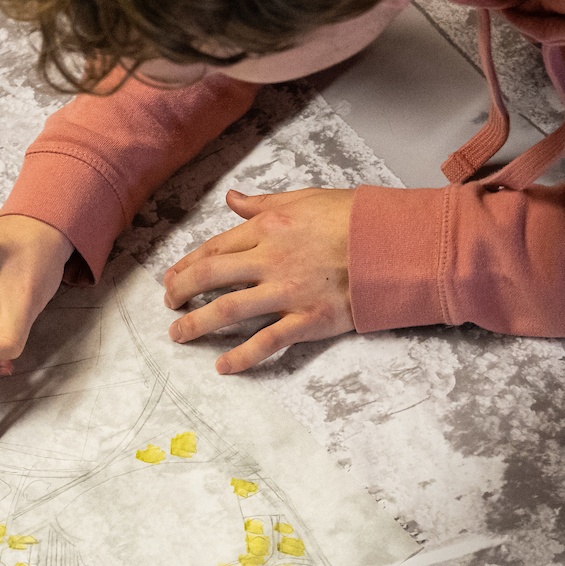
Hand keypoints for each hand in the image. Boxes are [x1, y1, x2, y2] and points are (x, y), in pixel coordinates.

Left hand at [162, 188, 355, 373]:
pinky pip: (266, 342)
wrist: (395, 244)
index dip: (187, 265)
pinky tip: (222, 366)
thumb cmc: (355, 219)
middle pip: (211, 278)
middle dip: (181, 293)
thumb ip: (264, 204)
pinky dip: (241, 356)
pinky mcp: (308, 320)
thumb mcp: (305, 199)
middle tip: (169, 306)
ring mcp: (288, 293)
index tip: (172, 277)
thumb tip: (232, 199)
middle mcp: (271, 260)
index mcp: (268, 229)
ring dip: (197, 325)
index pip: (214, 249)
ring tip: (179, 335)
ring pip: (228, 310)